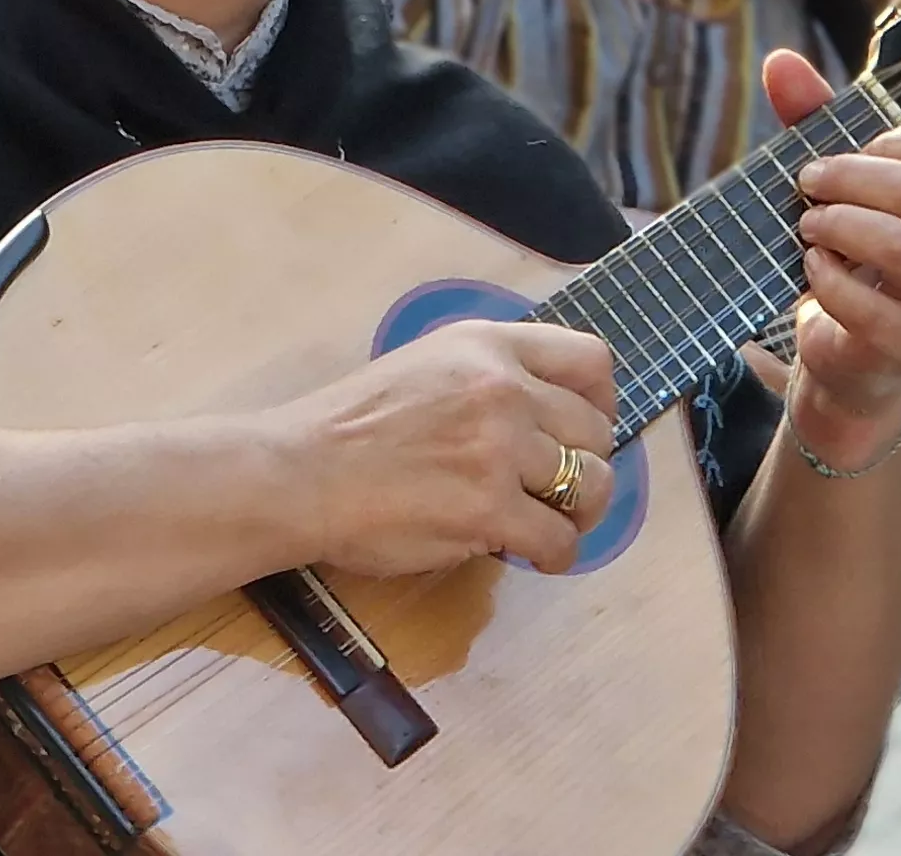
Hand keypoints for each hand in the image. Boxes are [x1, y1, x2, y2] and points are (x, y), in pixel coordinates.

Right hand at [263, 319, 618, 578]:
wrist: (298, 472)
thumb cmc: (349, 427)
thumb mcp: (426, 366)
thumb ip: (486, 378)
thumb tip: (544, 419)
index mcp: (486, 345)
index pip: (589, 360)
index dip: (601, 402)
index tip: (584, 431)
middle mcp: (502, 387)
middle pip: (596, 429)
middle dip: (587, 466)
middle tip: (558, 491)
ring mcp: (498, 448)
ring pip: (591, 485)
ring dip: (578, 513)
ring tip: (547, 524)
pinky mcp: (489, 508)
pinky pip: (559, 540)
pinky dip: (553, 555)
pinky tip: (528, 556)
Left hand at [761, 51, 900, 461]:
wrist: (846, 342)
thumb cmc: (850, 246)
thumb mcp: (835, 178)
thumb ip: (814, 117)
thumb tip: (779, 61)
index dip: (882, 141)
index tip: (840, 155)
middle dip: (847, 180)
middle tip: (808, 187)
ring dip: (839, 227)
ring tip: (808, 226)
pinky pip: (873, 306)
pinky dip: (829, 281)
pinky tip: (811, 268)